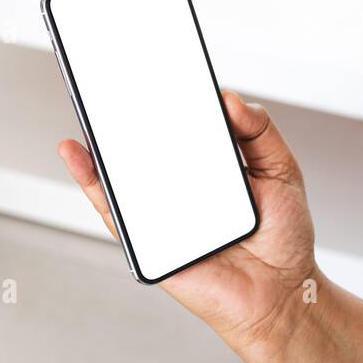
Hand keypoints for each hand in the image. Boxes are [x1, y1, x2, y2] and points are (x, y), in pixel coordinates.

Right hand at [58, 90, 317, 357]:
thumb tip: (227, 97)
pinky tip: (79, 154)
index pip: (178, 125)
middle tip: (112, 78)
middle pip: (143, 146)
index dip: (161, 98)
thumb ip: (259, 130)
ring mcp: (160, 213)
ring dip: (99, 142)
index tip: (149, 67)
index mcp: (207, 165)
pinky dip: (92, 183)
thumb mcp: (282, 170)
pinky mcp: (147, 241)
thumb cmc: (283, 238)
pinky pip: (113, 210)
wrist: (282, 295)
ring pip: (120, 175)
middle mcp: (179, 187)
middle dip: (125, 114)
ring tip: (91, 107)